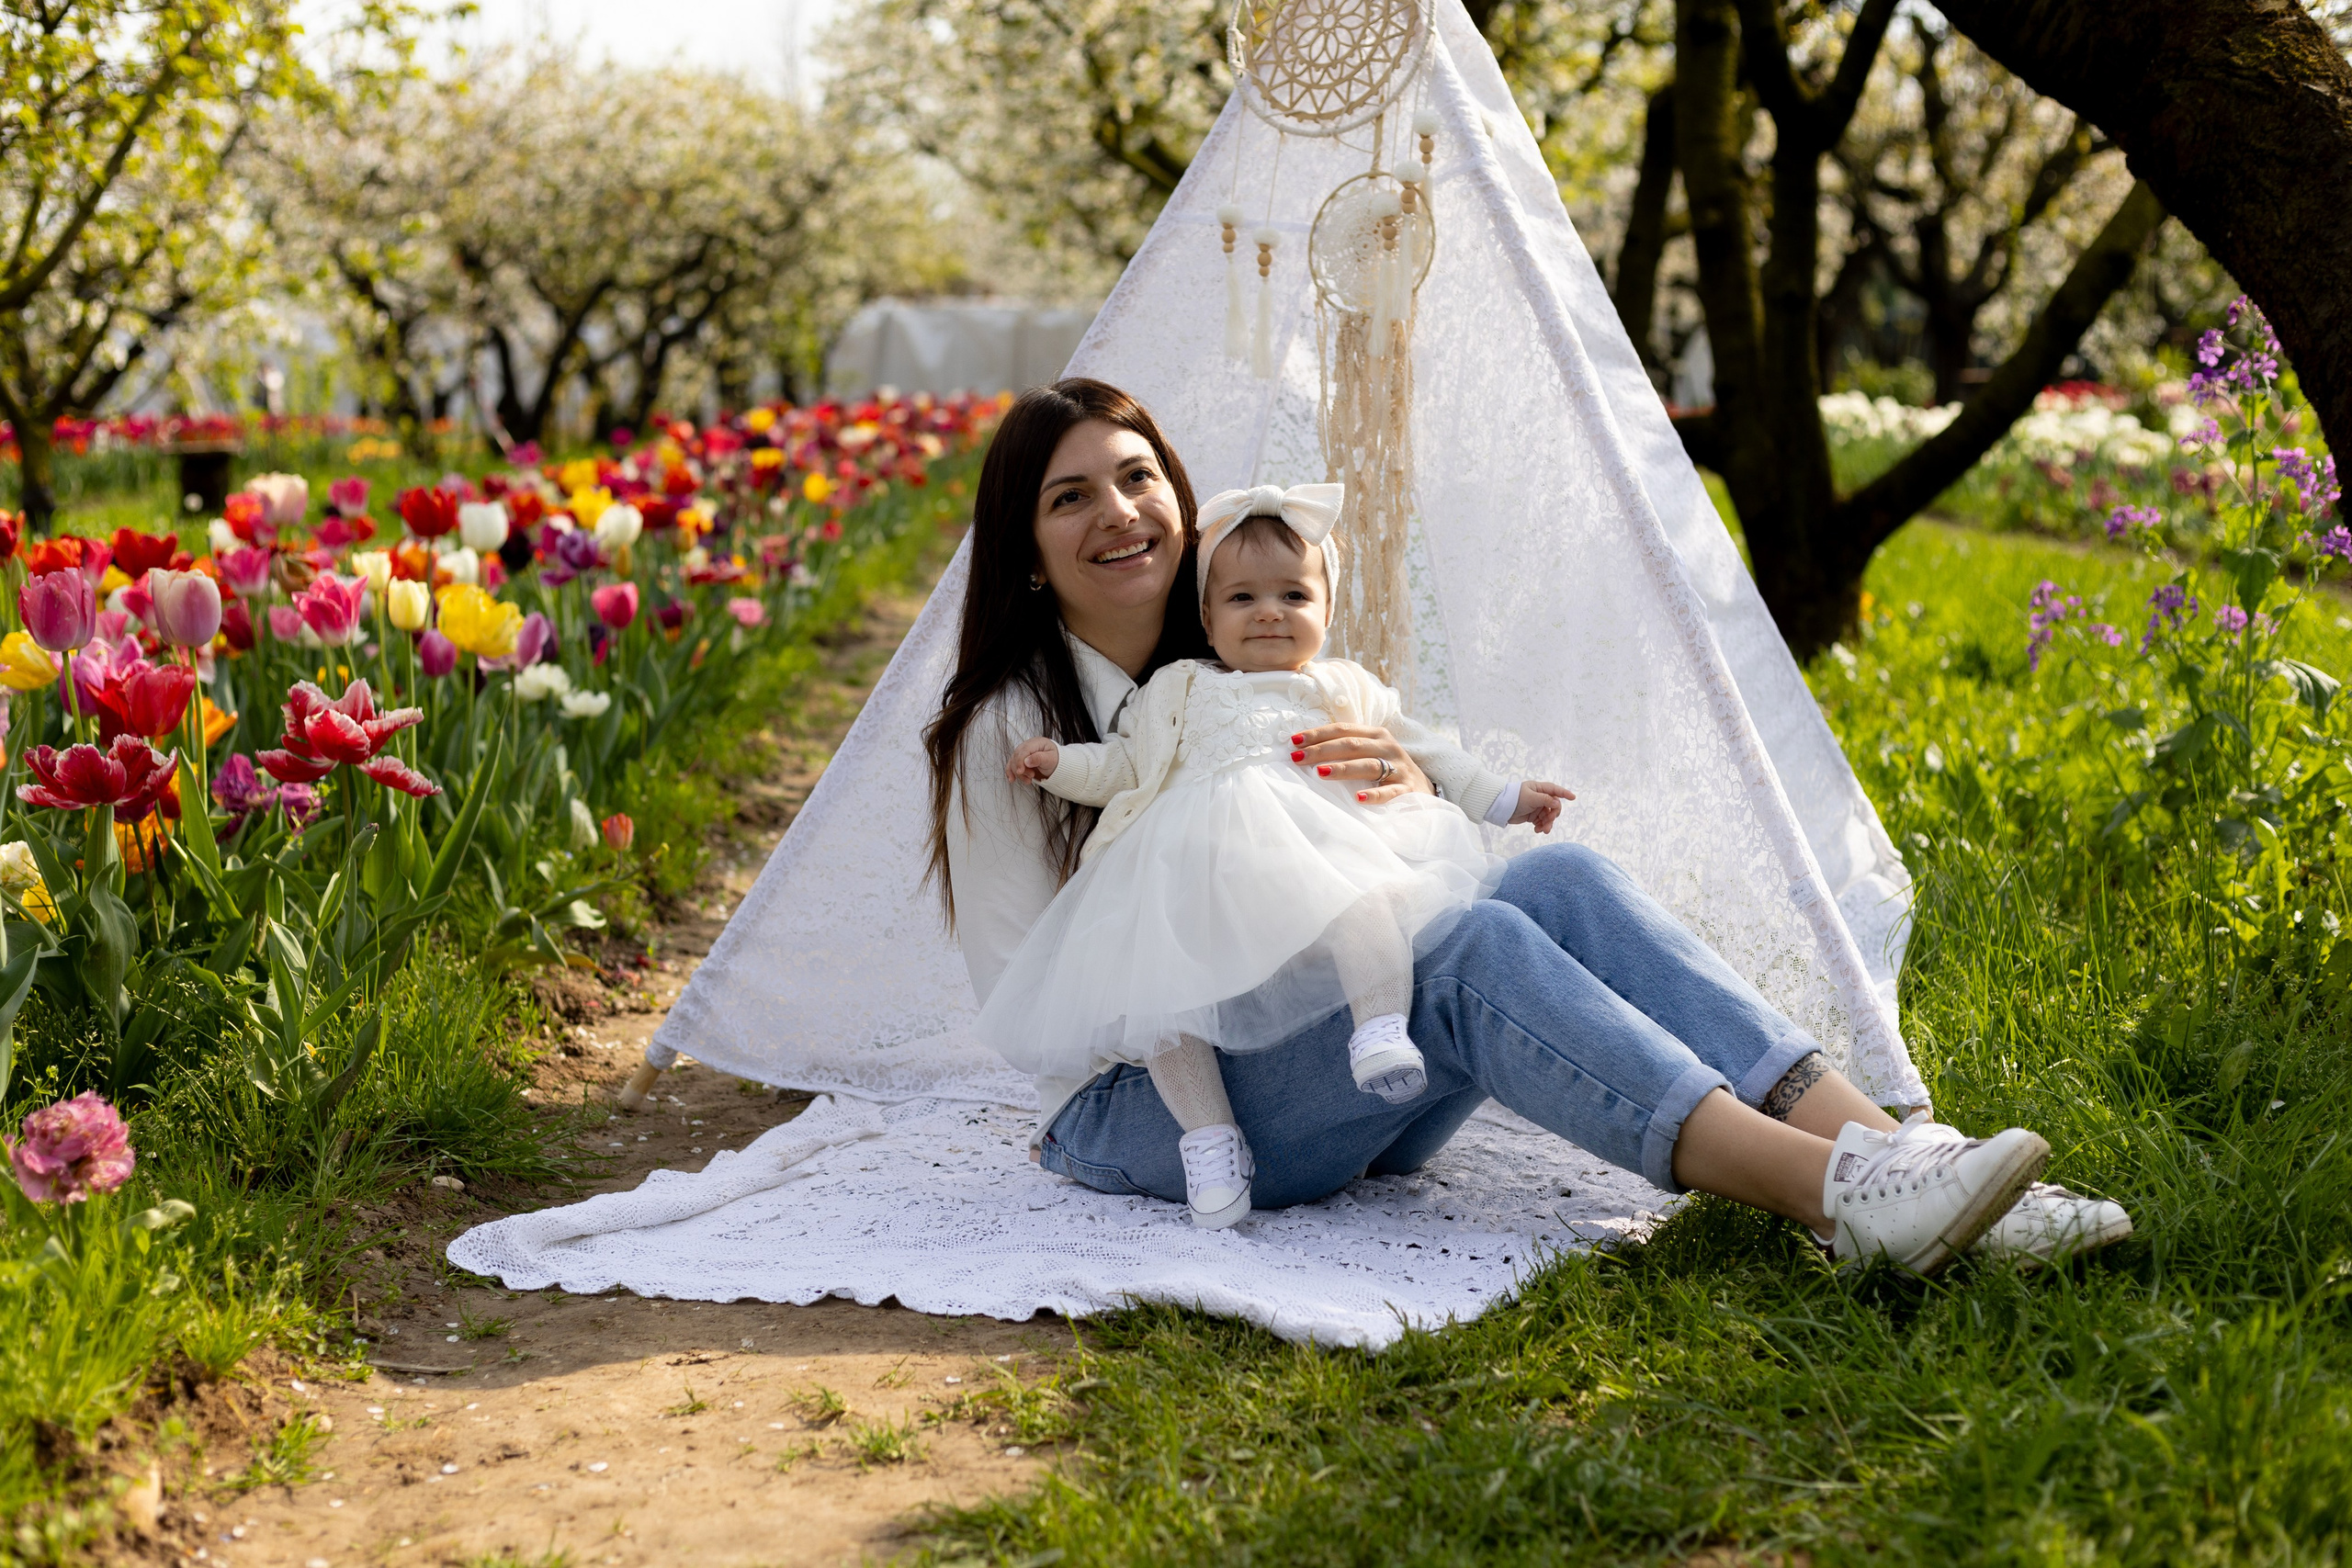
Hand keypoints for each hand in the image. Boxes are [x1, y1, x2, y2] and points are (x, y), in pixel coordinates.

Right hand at [1007, 737, 1059, 782]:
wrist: (1057, 764)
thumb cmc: (1055, 760)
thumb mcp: (1051, 759)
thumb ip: (1039, 758)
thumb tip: (1026, 761)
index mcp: (1036, 742)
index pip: (1024, 750)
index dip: (1020, 761)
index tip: (1020, 771)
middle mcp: (1028, 745)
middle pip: (1017, 756)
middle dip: (1021, 768)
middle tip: (1031, 776)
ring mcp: (1023, 752)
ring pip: (1013, 761)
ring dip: (1018, 773)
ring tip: (1028, 780)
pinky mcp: (1020, 759)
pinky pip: (1012, 764)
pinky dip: (1011, 772)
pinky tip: (1012, 779)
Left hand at [1290, 722, 1433, 805]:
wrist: (1425, 789)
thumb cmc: (1387, 770)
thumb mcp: (1370, 753)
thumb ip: (1346, 749)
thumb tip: (1305, 751)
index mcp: (1375, 734)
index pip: (1343, 729)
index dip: (1318, 734)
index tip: (1293, 741)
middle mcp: (1387, 746)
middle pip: (1351, 745)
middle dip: (1322, 750)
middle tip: (1297, 758)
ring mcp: (1398, 767)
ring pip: (1368, 765)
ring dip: (1343, 768)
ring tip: (1321, 773)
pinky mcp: (1407, 789)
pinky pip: (1390, 792)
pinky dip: (1375, 795)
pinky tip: (1358, 798)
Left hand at [1511, 780, 1575, 832]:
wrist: (1501, 808)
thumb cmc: (1515, 798)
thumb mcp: (1531, 798)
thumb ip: (1546, 800)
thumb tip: (1557, 803)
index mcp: (1539, 788)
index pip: (1554, 790)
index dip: (1564, 793)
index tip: (1573, 798)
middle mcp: (1539, 797)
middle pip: (1553, 806)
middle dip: (1553, 815)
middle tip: (1549, 822)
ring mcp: (1536, 807)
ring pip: (1548, 816)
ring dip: (1548, 823)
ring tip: (1544, 830)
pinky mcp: (1532, 816)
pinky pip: (1541, 822)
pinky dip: (1541, 826)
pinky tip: (1537, 830)